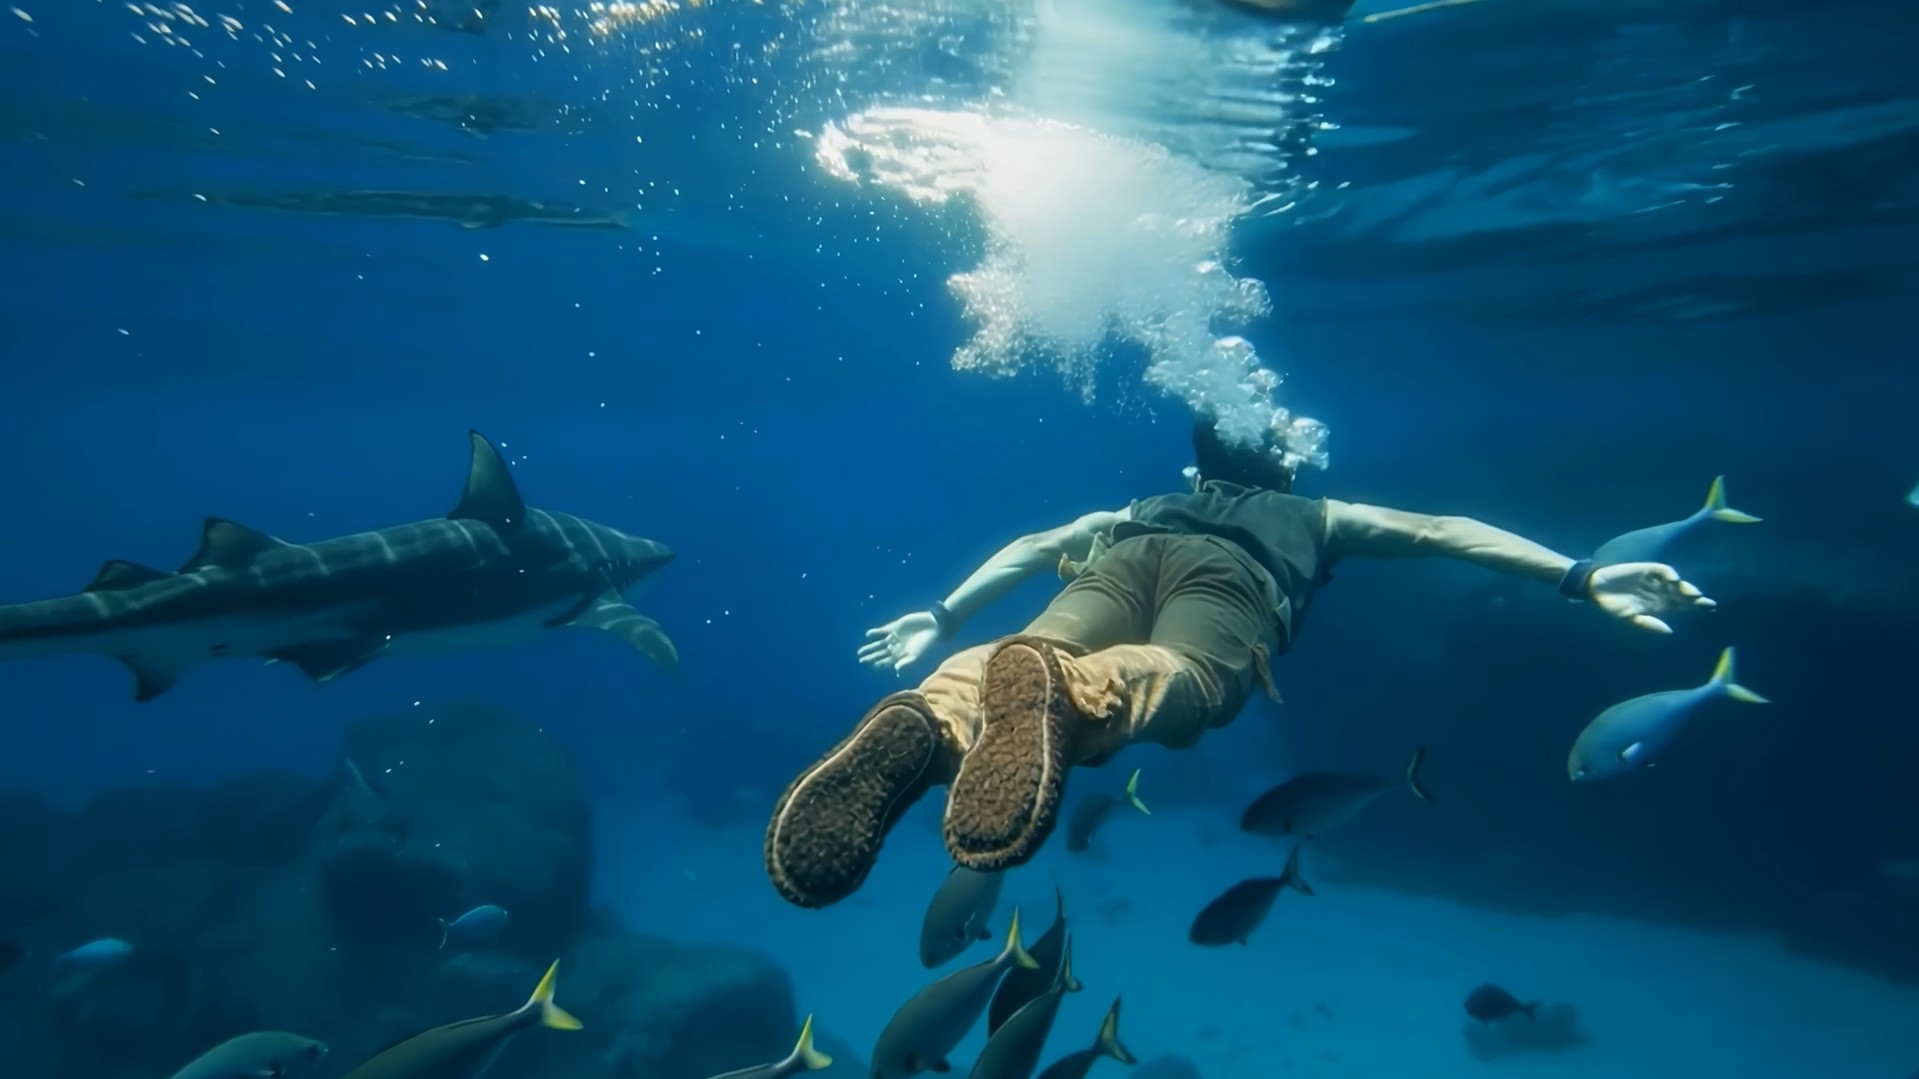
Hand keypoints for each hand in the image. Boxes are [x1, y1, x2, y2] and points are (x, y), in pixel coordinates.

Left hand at [858, 611, 941, 671]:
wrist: (933, 626)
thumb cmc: (926, 644)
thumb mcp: (916, 655)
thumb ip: (905, 663)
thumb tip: (896, 671)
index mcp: (901, 656)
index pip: (886, 661)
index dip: (878, 664)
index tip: (871, 666)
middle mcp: (896, 647)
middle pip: (880, 654)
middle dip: (871, 657)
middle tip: (860, 660)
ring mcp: (894, 637)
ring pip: (879, 644)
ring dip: (870, 647)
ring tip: (860, 652)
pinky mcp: (895, 626)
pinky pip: (882, 630)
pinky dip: (875, 633)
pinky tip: (868, 635)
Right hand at [1586, 562, 1715, 632]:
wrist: (1596, 588)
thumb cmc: (1612, 606)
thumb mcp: (1629, 619)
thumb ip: (1648, 624)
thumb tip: (1670, 631)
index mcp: (1659, 606)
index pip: (1682, 607)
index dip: (1696, 608)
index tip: (1709, 610)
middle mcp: (1661, 592)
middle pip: (1683, 595)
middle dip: (1697, 600)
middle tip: (1708, 604)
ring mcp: (1655, 581)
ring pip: (1677, 584)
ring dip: (1686, 588)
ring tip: (1695, 595)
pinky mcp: (1648, 570)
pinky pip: (1663, 571)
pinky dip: (1670, 575)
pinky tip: (1675, 581)